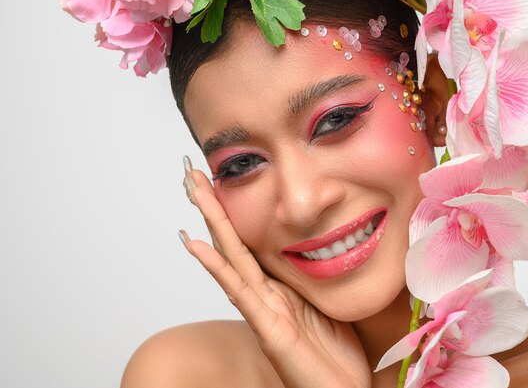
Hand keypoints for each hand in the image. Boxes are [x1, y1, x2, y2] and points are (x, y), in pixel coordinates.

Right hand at [179, 156, 370, 387]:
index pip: (249, 243)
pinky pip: (240, 293)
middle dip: (213, 206)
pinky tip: (196, 244)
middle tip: (191, 171)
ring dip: (210, 222)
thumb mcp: (327, 303)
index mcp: (278, 289)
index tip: (219, 180)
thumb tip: (320, 246)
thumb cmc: (336, 356)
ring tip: (192, 191)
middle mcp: (263, 296)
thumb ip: (313, 279)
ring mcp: (262, 312)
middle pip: (233, 242)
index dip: (233, 213)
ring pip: (231, 258)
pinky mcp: (268, 330)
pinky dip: (216, 267)